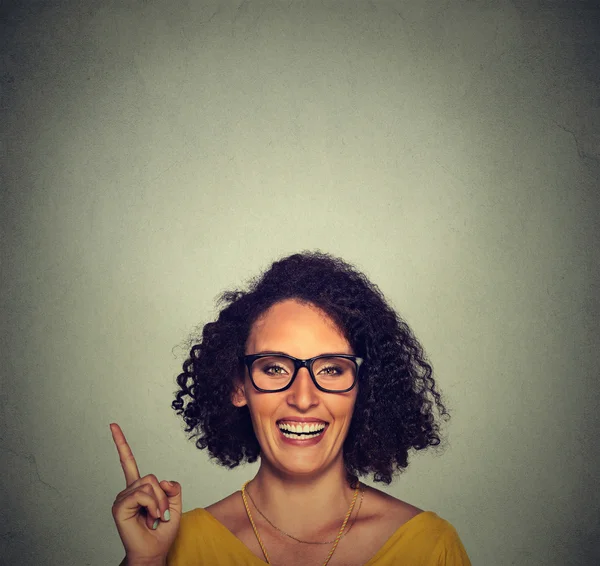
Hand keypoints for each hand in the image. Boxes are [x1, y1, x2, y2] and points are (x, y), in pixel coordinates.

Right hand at [110, 423, 181, 563]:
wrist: (155, 551)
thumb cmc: (162, 530)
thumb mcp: (175, 504)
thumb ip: (173, 487)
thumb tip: (162, 480)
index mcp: (138, 488)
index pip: (128, 461)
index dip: (121, 442)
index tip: (113, 425)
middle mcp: (127, 491)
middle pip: (151, 477)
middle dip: (162, 495)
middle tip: (159, 514)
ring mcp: (121, 498)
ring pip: (148, 484)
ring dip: (158, 502)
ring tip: (154, 517)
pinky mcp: (118, 507)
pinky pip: (141, 494)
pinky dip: (151, 505)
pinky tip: (148, 517)